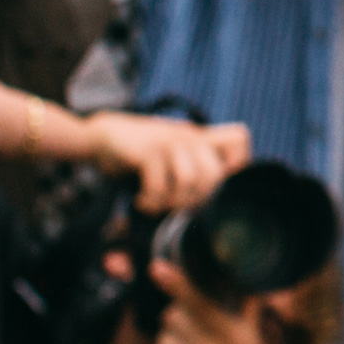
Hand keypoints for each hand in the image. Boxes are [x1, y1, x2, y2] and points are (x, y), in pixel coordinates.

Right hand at [89, 113, 251, 211]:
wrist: (103, 135)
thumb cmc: (140, 153)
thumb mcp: (173, 155)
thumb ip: (193, 167)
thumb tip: (210, 202)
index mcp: (200, 137)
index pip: (240, 140)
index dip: (237, 165)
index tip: (213, 187)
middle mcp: (190, 136)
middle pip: (216, 174)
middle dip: (197, 200)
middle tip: (176, 207)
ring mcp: (170, 142)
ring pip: (190, 181)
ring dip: (171, 203)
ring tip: (155, 205)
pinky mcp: (149, 152)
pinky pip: (160, 186)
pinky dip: (150, 202)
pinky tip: (141, 201)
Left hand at [143, 263, 265, 343]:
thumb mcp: (253, 343)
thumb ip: (248, 307)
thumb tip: (244, 275)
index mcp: (236, 338)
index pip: (202, 304)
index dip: (179, 284)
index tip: (156, 267)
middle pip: (174, 315)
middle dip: (178, 318)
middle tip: (196, 336)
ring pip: (162, 336)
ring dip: (171, 341)